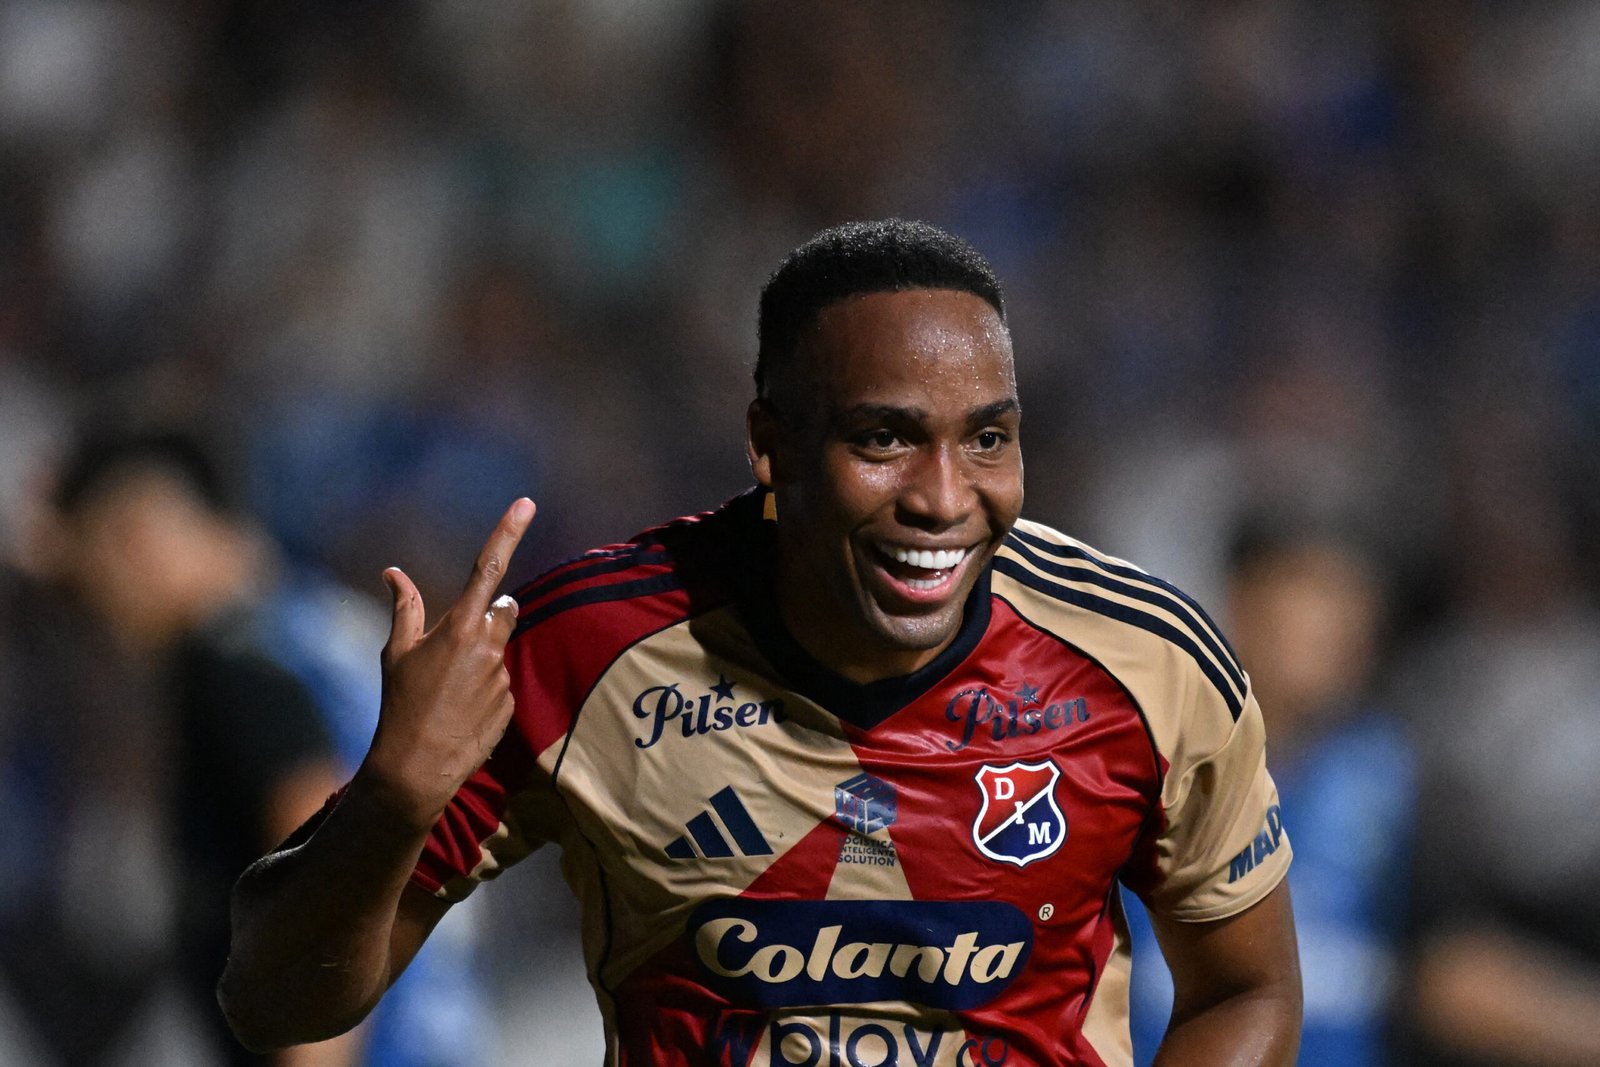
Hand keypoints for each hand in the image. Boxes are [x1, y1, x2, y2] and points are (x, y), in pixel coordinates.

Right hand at [358, 498, 535, 829]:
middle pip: (503, 609)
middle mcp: (489, 646)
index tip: (526, 503)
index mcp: (460, 627)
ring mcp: (504, 675)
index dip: (508, 532)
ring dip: (482, 656)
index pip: (489, 567)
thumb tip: (393, 572)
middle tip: (456, 642)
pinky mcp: (511, 703)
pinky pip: (502, 681)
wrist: (418, 767)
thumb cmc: (400, 706)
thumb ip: (405, 608)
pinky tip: (461, 708)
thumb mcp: (395, 653)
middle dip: (488, 615)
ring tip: (450, 688)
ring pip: (500, 648)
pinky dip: (486, 687)